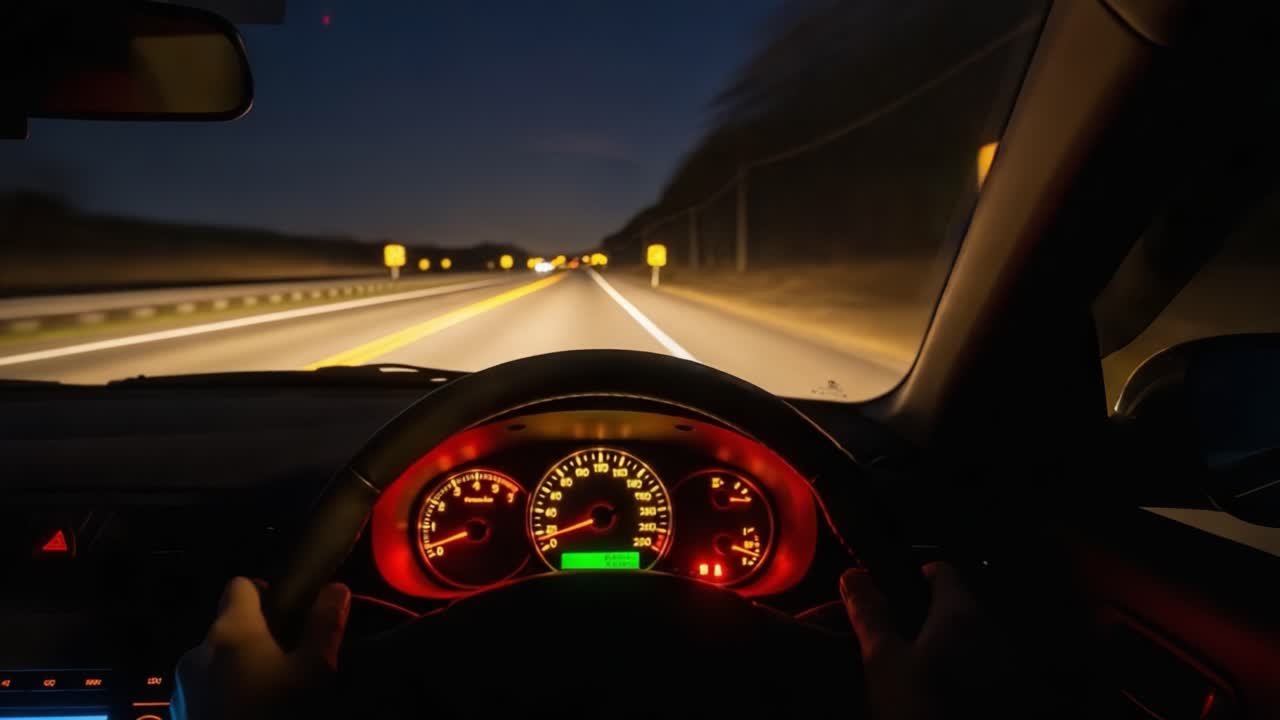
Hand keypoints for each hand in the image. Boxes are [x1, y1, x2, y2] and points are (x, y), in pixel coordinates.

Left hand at [172, 577, 350, 719]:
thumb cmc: (277, 717)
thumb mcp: (314, 673)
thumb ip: (325, 626)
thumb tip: (335, 589)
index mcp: (231, 631)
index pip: (240, 585)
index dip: (264, 593)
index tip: (286, 615)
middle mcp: (197, 651)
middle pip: (228, 626)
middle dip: (255, 638)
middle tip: (286, 665)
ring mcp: (181, 686)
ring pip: (214, 661)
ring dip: (237, 669)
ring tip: (265, 699)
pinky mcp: (176, 714)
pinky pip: (202, 691)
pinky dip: (221, 695)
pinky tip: (244, 716)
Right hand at [841, 562, 1000, 719]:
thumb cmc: (921, 706)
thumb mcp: (883, 660)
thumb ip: (869, 614)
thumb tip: (852, 573)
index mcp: (960, 613)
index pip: (941, 571)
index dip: (914, 577)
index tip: (892, 596)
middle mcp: (992, 630)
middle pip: (958, 606)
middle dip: (928, 616)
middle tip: (896, 640)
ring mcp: (1008, 665)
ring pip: (971, 640)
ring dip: (947, 647)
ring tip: (917, 672)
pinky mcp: (1014, 695)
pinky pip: (983, 669)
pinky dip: (963, 672)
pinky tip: (941, 694)